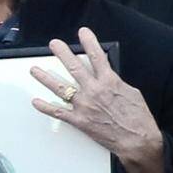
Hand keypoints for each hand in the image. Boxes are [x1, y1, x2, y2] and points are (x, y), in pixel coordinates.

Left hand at [37, 30, 166, 172]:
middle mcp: (94, 91)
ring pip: (61, 88)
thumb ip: (116, 82)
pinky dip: (46, 107)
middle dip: (62, 53)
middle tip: (53, 44)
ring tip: (35, 70)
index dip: (89, 42)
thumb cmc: (137, 118)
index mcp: (109, 81)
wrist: (137, 141)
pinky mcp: (80, 121)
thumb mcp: (131, 92)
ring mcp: (85, 106)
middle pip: (74, 68)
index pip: (97, 56)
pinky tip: (36, 101)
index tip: (82, 31)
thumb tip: (107, 76)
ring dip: (46, 78)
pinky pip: (59, 113)